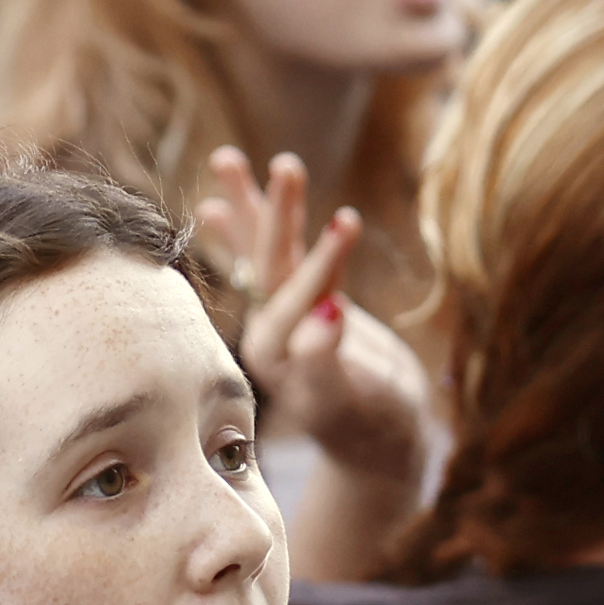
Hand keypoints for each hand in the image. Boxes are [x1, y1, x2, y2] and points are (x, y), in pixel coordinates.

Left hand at [200, 147, 429, 486]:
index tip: (350, 223)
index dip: (320, 262)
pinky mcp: (303, 310)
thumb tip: (329, 313)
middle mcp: (269, 332)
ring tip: (224, 158)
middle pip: (263, 262)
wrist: (383, 445)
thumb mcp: (358, 399)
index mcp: (273, 354)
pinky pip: (279, 262)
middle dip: (265, 212)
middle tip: (252, 160)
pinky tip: (219, 206)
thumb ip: (330, 361)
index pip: (289, 295)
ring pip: (265, 254)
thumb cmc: (375, 428)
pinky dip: (256, 232)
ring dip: (252, 207)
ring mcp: (284, 319)